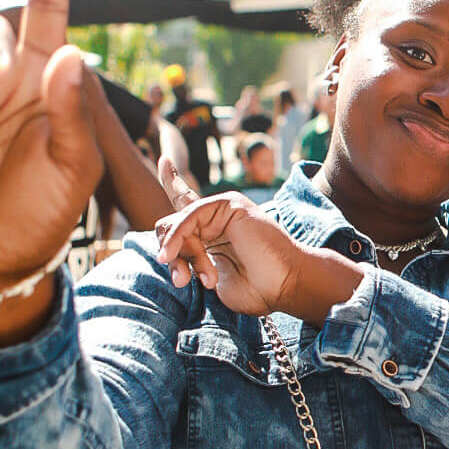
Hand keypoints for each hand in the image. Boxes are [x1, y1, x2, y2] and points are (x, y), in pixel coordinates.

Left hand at [155, 163, 361, 322]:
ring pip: (179, 222)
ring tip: (188, 278)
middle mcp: (217, 218)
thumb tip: (163, 249)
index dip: (173, 182)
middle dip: (170, 255)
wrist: (285, 285)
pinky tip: (174, 254)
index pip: (187, 204)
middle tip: (182, 281)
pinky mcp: (230, 204)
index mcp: (213, 234)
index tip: (164, 160)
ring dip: (178, 252)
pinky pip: (190, 214)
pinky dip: (179, 235)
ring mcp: (224, 210)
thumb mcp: (211, 278)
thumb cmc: (255, 289)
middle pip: (172, 225)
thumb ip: (188, 261)